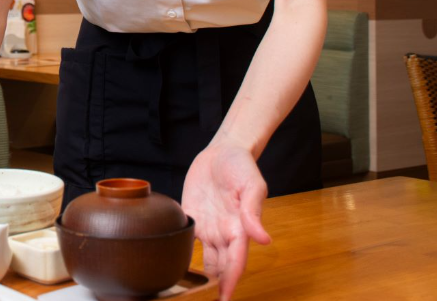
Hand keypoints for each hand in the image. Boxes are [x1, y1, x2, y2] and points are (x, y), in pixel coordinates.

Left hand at [181, 143, 271, 300]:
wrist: (223, 151)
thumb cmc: (242, 167)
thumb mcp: (252, 186)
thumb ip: (253, 212)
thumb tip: (264, 240)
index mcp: (239, 228)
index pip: (236, 262)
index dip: (230, 281)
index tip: (224, 299)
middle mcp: (223, 232)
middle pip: (220, 266)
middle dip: (214, 286)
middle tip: (201, 300)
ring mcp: (207, 225)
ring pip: (204, 258)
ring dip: (199, 275)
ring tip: (188, 292)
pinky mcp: (191, 215)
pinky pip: (185, 237)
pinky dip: (180, 251)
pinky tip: (172, 265)